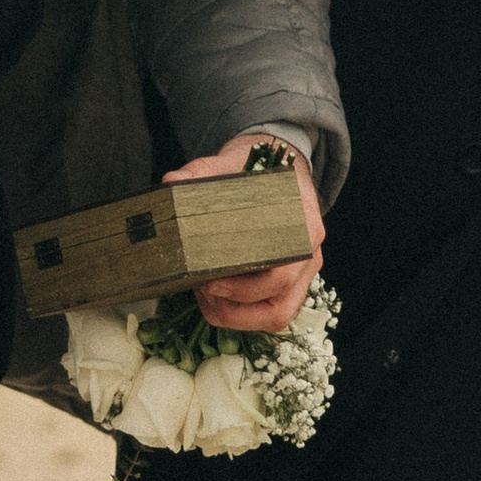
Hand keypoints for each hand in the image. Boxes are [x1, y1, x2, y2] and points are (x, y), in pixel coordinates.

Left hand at [164, 134, 324, 332]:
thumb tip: (171, 183)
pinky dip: (241, 315)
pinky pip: (271, 312)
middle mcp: (309, 253)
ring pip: (277, 315)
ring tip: (206, 298)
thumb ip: (201, 172)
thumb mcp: (231, 163)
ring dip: (237, 316)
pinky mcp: (291, 283)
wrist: (284, 169)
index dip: (244, 288)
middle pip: (279, 303)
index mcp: (304, 224)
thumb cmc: (260, 170)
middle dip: (233, 306)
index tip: (210, 280)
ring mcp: (303, 272)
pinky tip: (216, 299)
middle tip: (201, 290)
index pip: (281, 273)